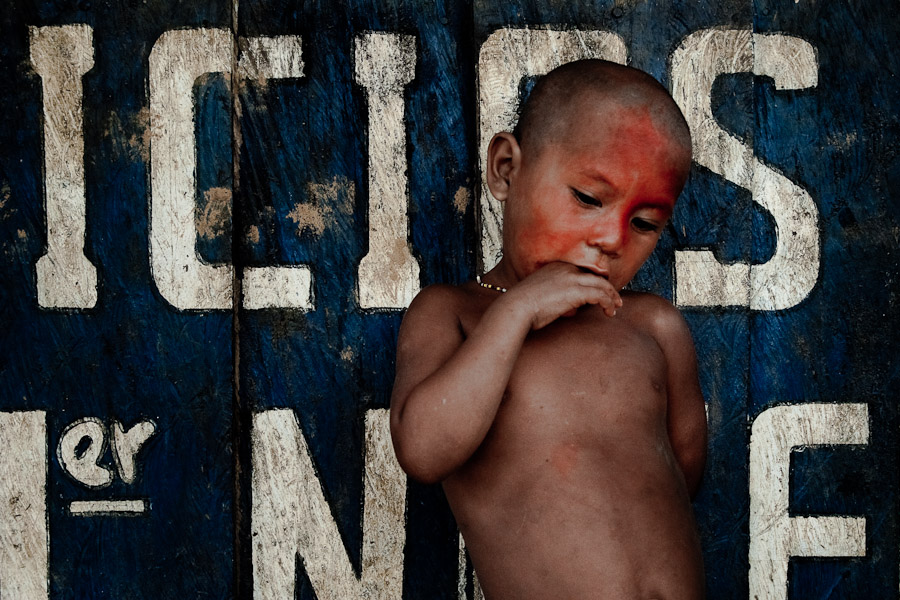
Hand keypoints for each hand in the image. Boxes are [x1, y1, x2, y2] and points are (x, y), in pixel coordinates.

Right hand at [501, 262, 622, 329]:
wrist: (515, 307)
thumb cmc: (522, 307)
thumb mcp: (541, 295)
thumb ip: (558, 296)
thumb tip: (571, 309)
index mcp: (557, 266)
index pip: (583, 271)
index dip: (595, 281)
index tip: (601, 292)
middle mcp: (566, 268)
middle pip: (595, 275)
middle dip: (608, 288)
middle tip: (616, 300)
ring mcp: (572, 278)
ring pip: (601, 285)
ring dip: (611, 297)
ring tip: (615, 308)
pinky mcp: (576, 291)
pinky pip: (600, 295)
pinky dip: (608, 303)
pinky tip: (609, 312)